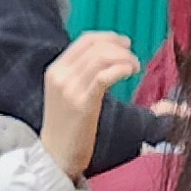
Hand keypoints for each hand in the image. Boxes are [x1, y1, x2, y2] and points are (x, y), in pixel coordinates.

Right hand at [36, 29, 142, 179]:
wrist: (56, 154)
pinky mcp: (82, 104)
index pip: (85, 40)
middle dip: (121, 48)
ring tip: (134, 69)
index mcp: (56, 69)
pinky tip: (129, 73)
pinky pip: (104, 76)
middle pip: (96, 46)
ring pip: (102, 58)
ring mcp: (70, 89)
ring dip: (125, 58)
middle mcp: (61, 75)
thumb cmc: (67, 125)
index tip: (125, 43)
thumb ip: (80, 74)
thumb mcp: (66, 93)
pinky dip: (120, 69)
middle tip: (134, 60)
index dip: (109, 37)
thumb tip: (107, 57)